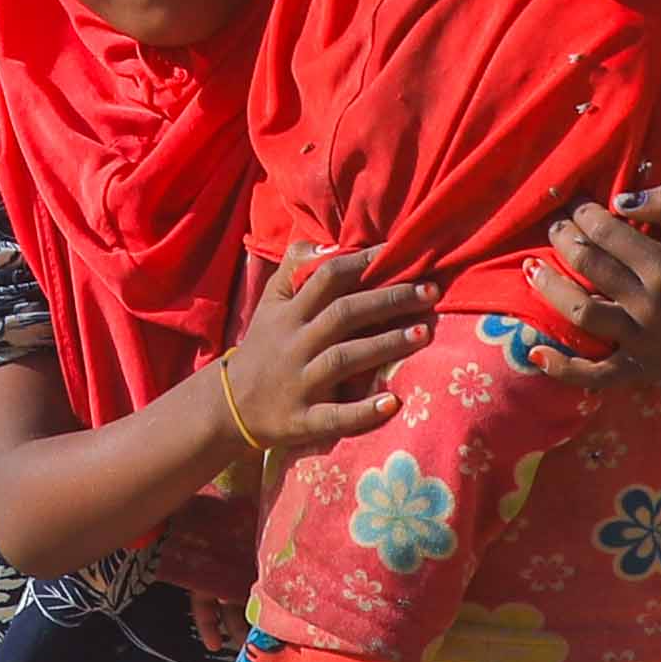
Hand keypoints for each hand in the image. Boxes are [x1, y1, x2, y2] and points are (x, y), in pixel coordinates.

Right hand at [219, 248, 422, 459]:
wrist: (230, 406)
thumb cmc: (263, 349)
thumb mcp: (269, 305)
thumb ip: (293, 270)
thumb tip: (325, 242)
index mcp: (289, 314)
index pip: (327, 277)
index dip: (362, 262)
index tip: (398, 252)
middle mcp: (295, 344)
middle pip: (344, 314)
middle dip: (389, 301)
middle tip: (430, 292)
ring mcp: (299, 382)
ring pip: (344, 358)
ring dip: (385, 345)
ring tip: (424, 334)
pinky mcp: (303, 419)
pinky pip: (335, 416)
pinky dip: (364, 411)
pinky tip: (393, 403)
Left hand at [539, 190, 660, 387]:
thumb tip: (619, 201)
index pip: (608, 233)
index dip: (584, 214)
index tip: (576, 205)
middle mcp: (651, 305)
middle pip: (589, 266)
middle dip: (563, 240)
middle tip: (554, 227)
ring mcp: (642, 341)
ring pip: (582, 312)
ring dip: (549, 288)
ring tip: (531, 267)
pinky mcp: (638, 369)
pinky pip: (595, 374)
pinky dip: (563, 368)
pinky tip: (536, 352)